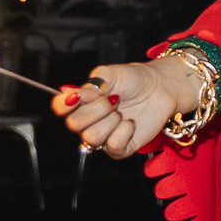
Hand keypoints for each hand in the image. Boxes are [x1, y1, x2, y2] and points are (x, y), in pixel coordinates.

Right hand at [62, 57, 188, 158]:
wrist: (160, 89)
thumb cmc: (135, 79)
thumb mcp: (110, 73)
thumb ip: (90, 84)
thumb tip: (69, 93)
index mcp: (82, 102)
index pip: (59, 108)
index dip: (66, 103)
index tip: (81, 95)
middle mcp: (89, 121)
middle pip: (74, 125)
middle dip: (97, 109)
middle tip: (114, 100)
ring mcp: (104, 136)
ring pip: (92, 137)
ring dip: (111, 121)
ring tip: (122, 112)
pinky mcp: (120, 148)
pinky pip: (113, 146)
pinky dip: (124, 132)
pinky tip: (130, 123)